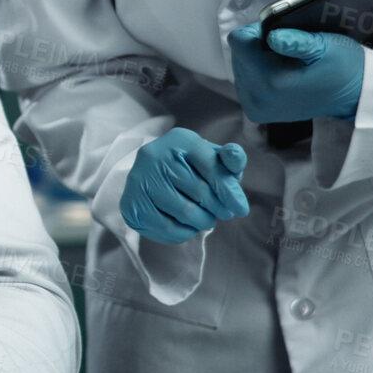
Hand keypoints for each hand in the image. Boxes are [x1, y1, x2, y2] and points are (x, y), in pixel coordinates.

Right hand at [119, 128, 248, 244]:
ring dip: (203, 222)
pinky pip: (166, 228)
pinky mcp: (131, 205)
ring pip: (184, 212)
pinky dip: (184, 232)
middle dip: (218, 208)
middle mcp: (154, 156)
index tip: (241, 209)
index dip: (229, 191)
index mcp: (179, 140)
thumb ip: (230, 159)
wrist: (150, 176)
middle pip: (199, 192)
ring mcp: (139, 180)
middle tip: (222, 213)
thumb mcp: (211, 158)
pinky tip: (188, 226)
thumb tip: (234, 156)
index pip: (211, 166)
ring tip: (205, 219)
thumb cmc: (189, 168)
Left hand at [227, 22, 364, 123]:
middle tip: (287, 50)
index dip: (258, 31)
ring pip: (239, 66)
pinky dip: (259, 73)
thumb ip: (297, 41)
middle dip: (258, 46)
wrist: (353, 96)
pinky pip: (245, 81)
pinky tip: (280, 74)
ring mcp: (254, 107)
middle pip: (238, 53)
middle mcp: (257, 97)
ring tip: (286, 63)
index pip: (239, 40)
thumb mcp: (326, 46)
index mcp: (271, 80)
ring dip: (258, 60)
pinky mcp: (255, 111)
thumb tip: (273, 37)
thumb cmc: (342, 67)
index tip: (281, 34)